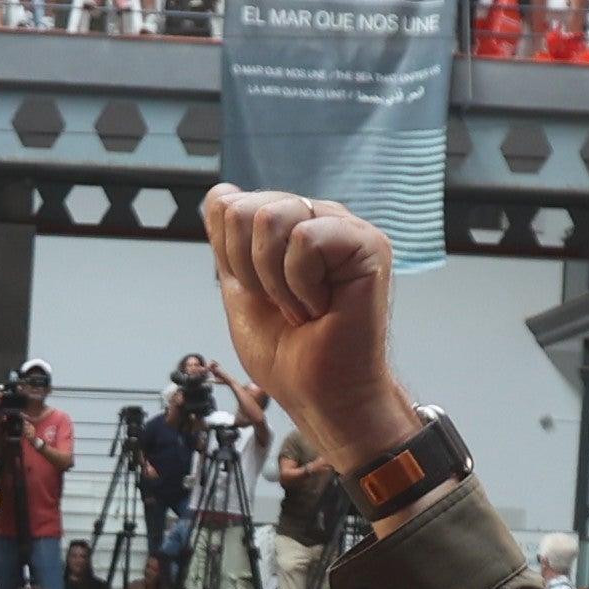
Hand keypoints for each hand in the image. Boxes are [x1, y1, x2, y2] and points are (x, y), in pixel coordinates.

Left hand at [199, 191, 418, 472]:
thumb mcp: (239, 289)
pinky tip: (322, 306)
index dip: (230, 257)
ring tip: (303, 306)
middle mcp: (316, 218)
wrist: (320, 394)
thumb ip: (227, 243)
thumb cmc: (290, 354)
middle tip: (283, 304)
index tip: (260, 295)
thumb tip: (222, 193)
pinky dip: (301, 285)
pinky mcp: (367, 243)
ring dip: (276, 280)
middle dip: (250, 270)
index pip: (229, 205)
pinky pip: (305, 238)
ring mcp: (343, 228)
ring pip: (272, 217)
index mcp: (288, 226)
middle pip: (245, 209)